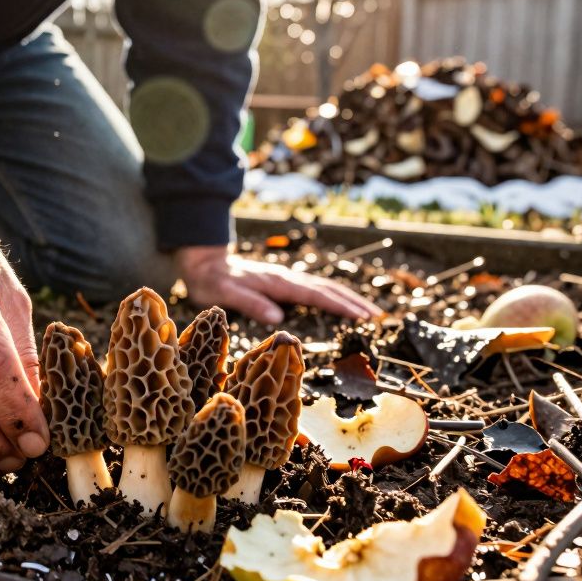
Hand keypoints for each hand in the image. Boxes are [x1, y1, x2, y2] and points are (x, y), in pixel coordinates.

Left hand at [176, 245, 380, 324]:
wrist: (203, 262)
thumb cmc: (211, 281)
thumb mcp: (224, 295)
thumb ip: (250, 303)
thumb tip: (277, 318)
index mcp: (277, 282)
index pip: (316, 295)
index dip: (340, 306)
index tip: (362, 317)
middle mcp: (286, 278)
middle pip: (328, 289)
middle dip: (353, 302)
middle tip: (378, 317)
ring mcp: (286, 279)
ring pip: (324, 287)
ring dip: (347, 298)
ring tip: (369, 311)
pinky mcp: (282, 282)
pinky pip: (314, 289)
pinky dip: (333, 296)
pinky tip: (340, 304)